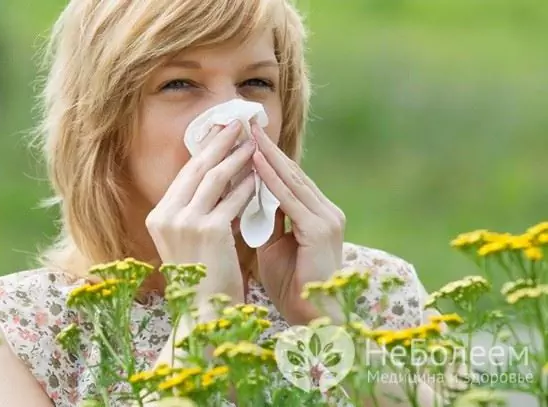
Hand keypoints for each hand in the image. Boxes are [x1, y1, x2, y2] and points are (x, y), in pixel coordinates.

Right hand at [146, 120, 255, 305]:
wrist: (203, 314)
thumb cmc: (202, 280)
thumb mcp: (190, 241)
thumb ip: (197, 211)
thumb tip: (220, 179)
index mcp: (159, 217)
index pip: (185, 174)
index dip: (205, 150)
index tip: (220, 132)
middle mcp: (166, 216)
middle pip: (197, 168)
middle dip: (220, 142)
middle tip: (238, 122)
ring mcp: (185, 222)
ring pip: (215, 178)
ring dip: (237, 157)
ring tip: (254, 141)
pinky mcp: (208, 230)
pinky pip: (233, 199)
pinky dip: (247, 185)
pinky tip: (260, 174)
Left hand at [250, 122, 345, 324]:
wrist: (312, 316)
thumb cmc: (291, 284)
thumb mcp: (274, 245)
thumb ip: (267, 220)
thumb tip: (247, 198)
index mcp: (317, 214)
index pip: (289, 179)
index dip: (267, 157)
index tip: (246, 138)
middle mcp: (326, 210)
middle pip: (292, 172)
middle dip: (266, 148)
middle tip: (245, 123)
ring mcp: (326, 218)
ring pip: (292, 180)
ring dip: (268, 156)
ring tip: (248, 134)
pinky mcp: (319, 229)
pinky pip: (290, 199)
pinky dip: (272, 180)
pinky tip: (256, 163)